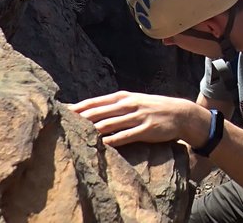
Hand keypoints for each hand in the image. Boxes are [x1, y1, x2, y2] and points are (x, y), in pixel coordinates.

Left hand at [68, 91, 203, 147]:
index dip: (79, 107)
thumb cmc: (152, 108)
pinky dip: (112, 140)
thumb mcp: (134, 101)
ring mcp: (137, 117)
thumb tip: (92, 112)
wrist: (180, 113)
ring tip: (77, 135)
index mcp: (123, 97)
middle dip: (80, 118)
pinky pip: (125, 136)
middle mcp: (128, 105)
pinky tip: (101, 145)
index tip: (62, 111)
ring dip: (93, 129)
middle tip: (62, 123)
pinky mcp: (146, 129)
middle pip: (99, 112)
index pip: (96, 101)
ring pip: (110, 123)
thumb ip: (115, 106)